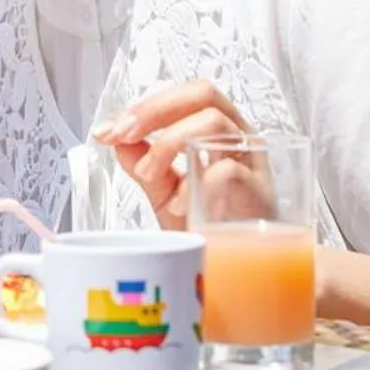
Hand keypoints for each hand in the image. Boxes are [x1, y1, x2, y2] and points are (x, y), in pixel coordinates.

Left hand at [91, 81, 269, 224]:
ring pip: (214, 122)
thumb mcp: (166, 192)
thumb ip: (143, 163)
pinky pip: (227, 170)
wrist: (237, 274)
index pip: (183, 97)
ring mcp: (254, 162)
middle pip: (203, 95)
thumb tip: (116, 138)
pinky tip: (179, 206)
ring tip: (148, 174)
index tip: (109, 130)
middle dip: (155, 110)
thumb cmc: (211, 229)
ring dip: (169, 144)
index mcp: (219, 131)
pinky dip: (194, 184)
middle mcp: (240, 137)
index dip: (144, 107)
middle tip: (124, 135)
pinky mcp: (260, 193)